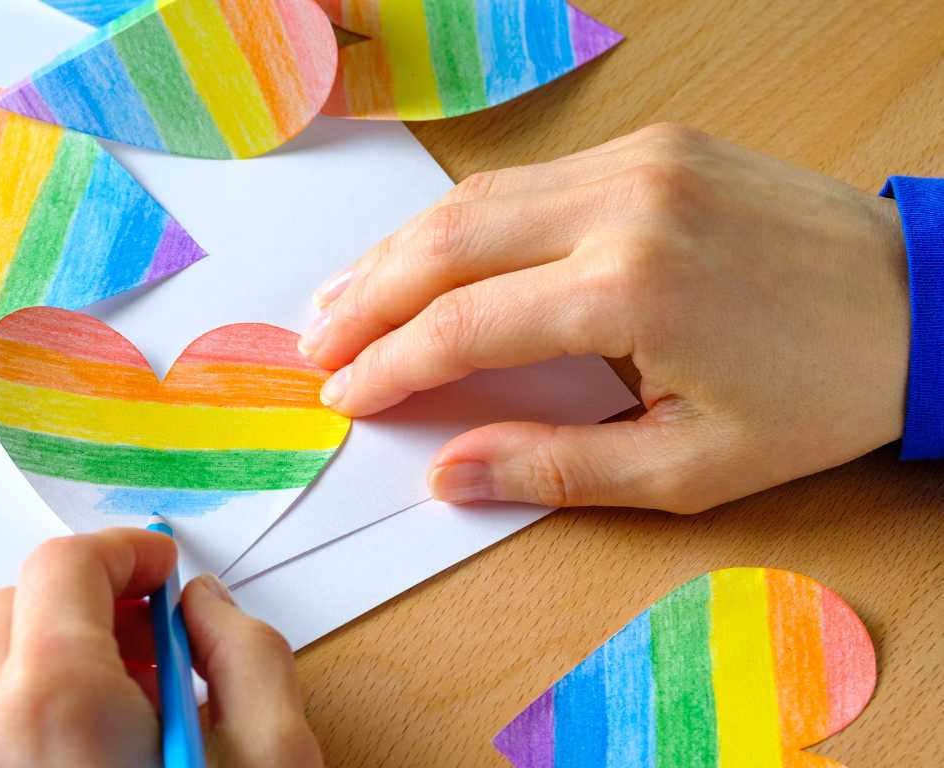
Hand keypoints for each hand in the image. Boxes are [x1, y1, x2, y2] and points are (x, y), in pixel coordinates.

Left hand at [0, 529, 321, 767]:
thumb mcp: (270, 760)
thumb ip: (248, 656)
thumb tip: (201, 606)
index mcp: (57, 703)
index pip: (63, 565)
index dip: (124, 554)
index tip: (161, 574)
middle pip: (14, 607)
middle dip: (87, 609)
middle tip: (152, 651)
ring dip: (57, 663)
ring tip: (128, 720)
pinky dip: (29, 715)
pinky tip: (90, 757)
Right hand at [300, 124, 909, 513]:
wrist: (921, 301)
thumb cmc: (817, 393)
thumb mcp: (691, 465)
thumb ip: (558, 468)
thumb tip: (449, 474)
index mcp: (632, 287)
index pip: (463, 325)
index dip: (390, 365)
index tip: (343, 395)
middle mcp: (622, 203)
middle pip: (446, 243)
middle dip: (366, 297)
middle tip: (315, 343)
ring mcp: (636, 161)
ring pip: (475, 199)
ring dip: (399, 251)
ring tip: (344, 297)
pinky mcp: (651, 145)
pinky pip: (525, 180)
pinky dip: (461, 222)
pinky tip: (426, 255)